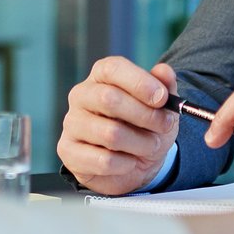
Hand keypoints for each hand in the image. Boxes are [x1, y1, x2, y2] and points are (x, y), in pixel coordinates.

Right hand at [57, 57, 179, 195]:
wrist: (134, 165)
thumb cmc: (144, 126)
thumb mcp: (161, 106)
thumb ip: (164, 85)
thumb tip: (165, 72)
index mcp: (101, 75)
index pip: (113, 69)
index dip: (140, 82)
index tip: (163, 98)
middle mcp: (81, 95)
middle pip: (109, 99)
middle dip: (146, 116)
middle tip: (164, 125)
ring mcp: (72, 123)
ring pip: (110, 133)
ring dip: (141, 143)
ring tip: (150, 146)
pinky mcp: (69, 151)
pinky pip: (104, 160)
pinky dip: (126, 164)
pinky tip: (129, 162)